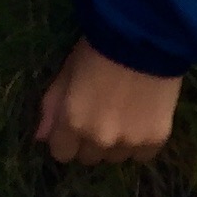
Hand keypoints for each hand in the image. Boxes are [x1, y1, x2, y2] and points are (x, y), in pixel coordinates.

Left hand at [34, 40, 181, 165]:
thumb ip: (52, 107)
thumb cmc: (99, 48)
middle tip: (101, 114)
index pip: (62, 154)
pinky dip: (140, 143)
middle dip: (90, 141)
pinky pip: (141, 155)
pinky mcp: (156, 140)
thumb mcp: (67, 71)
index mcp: (73, 121)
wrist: (146, 39)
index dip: (66, 139)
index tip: (74, 125)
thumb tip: (40, 137)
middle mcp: (99, 139)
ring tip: (123, 114)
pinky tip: (142, 119)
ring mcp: (129, 142)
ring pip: (115, 158)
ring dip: (115, 143)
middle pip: (89, 158)